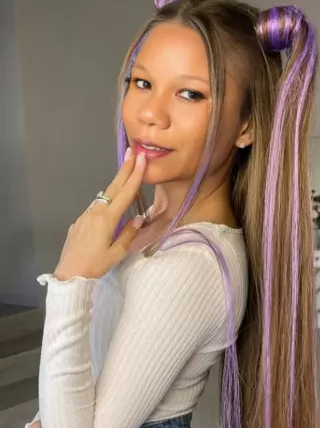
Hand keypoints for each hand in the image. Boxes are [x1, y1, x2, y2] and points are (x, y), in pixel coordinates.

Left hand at [54, 148, 146, 280]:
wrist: (69, 275)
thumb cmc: (95, 266)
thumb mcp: (117, 253)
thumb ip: (128, 233)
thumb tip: (138, 218)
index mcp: (107, 219)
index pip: (125, 193)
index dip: (135, 176)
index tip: (142, 159)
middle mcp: (95, 212)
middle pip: (113, 187)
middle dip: (124, 169)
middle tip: (132, 152)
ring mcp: (85, 216)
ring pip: (104, 196)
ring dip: (116, 184)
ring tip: (126, 172)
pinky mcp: (79, 222)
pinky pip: (96, 207)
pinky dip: (107, 200)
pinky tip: (112, 203)